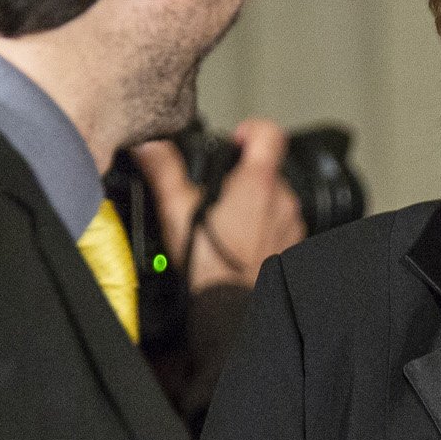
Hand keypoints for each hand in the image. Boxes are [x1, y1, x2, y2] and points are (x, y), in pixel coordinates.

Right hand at [134, 117, 305, 295]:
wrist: (231, 310)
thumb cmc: (210, 268)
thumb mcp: (176, 210)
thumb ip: (163, 169)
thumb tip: (148, 144)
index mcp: (258, 183)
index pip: (269, 132)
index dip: (251, 128)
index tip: (236, 138)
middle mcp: (282, 200)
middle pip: (267, 169)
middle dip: (243, 177)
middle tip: (216, 196)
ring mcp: (291, 225)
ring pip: (274, 199)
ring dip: (254, 204)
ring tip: (225, 224)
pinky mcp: (292, 247)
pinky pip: (280, 226)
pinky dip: (263, 228)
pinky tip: (239, 243)